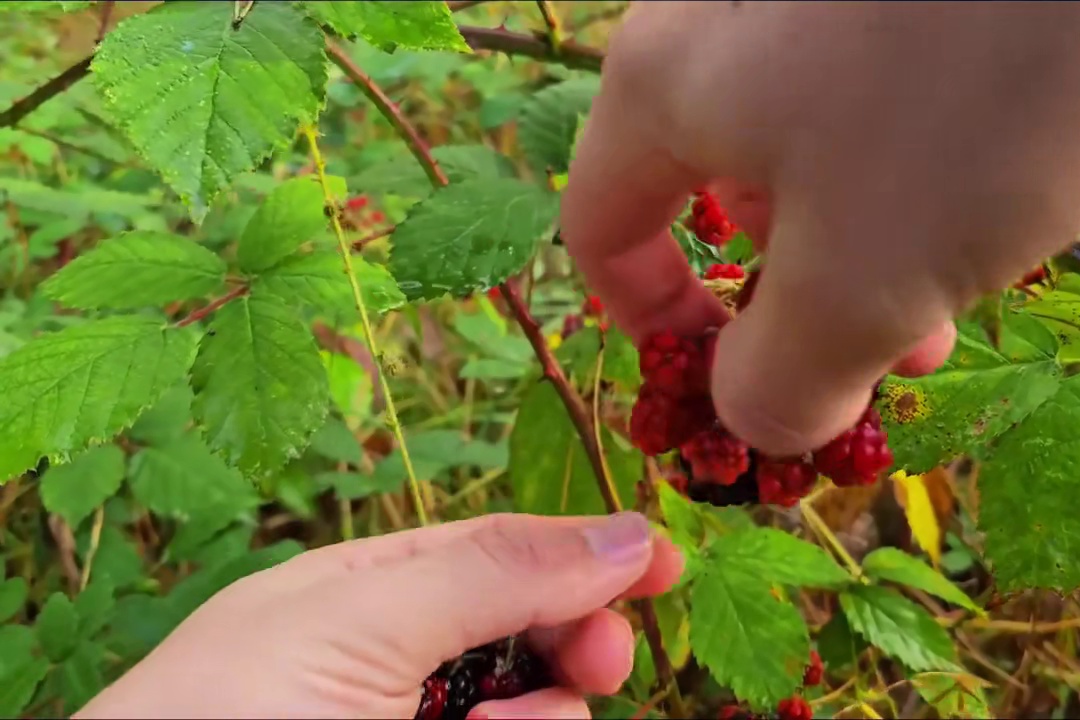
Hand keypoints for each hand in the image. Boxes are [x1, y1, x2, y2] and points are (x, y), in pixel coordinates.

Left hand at [76, 512, 682, 719]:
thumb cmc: (223, 713)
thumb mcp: (362, 617)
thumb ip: (495, 572)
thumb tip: (625, 533)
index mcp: (374, 588)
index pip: (504, 553)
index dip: (588, 554)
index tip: (667, 565)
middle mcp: (402, 662)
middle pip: (535, 632)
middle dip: (578, 639)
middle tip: (599, 660)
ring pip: (536, 712)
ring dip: (543, 715)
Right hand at [561, 1, 1079, 455]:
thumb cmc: (970, 95)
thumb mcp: (863, 280)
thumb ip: (783, 377)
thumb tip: (755, 418)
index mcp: (668, 87)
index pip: (602, 225)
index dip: (647, 321)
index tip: (723, 380)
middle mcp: (722, 24)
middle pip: (717, 190)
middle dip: (795, 299)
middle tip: (893, 354)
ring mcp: (815, 3)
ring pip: (810, 147)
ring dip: (867, 241)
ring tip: (963, 289)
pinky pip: (879, 100)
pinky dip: (915, 168)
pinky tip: (998, 188)